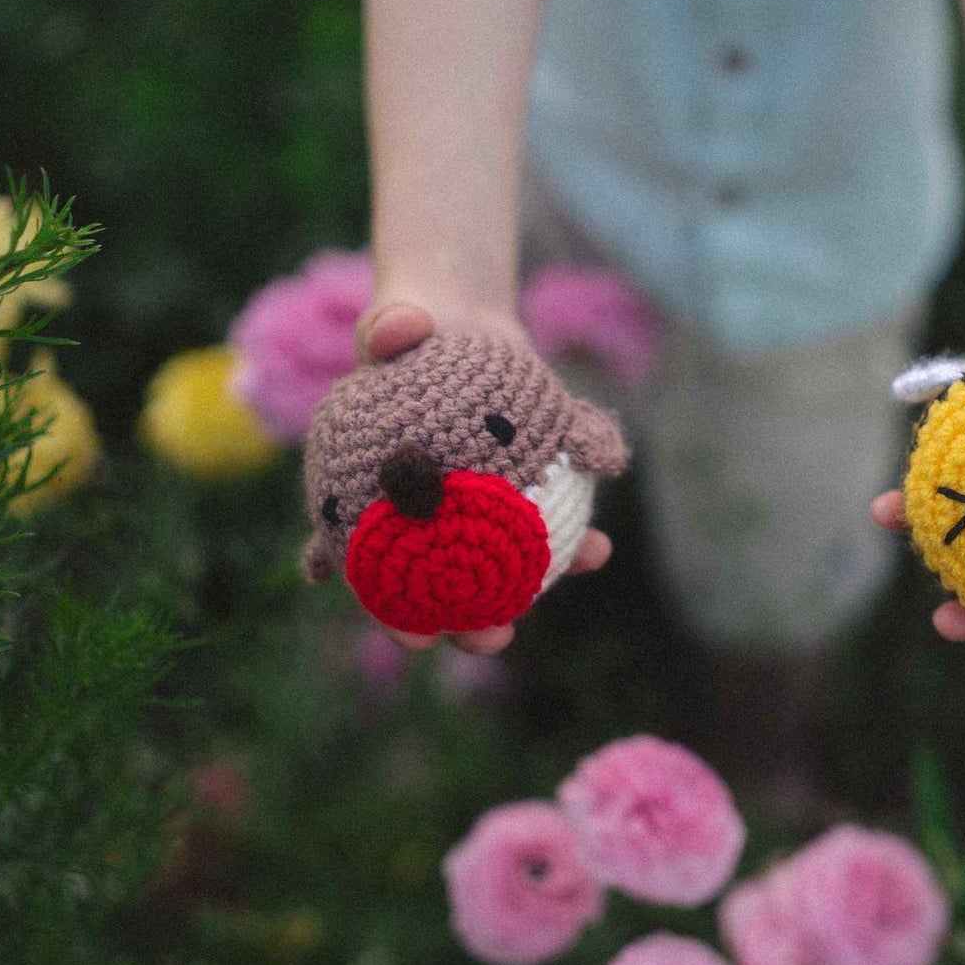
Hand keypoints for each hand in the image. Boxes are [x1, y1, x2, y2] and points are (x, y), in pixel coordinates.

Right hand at [349, 300, 613, 655]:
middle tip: (495, 638)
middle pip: (436, 589)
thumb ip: (391, 328)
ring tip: (561, 593)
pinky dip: (569, 541)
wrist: (455, 326)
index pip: (366, 570)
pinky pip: (540, 525)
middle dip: (466, 625)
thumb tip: (403, 327)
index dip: (387, 611)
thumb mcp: (395, 325)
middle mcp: (422, 519)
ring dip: (529, 589)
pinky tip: (598, 548)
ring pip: (495, 567)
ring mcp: (470, 514)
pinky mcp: (514, 497)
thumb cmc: (409, 331)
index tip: (416, 637)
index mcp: (370, 499)